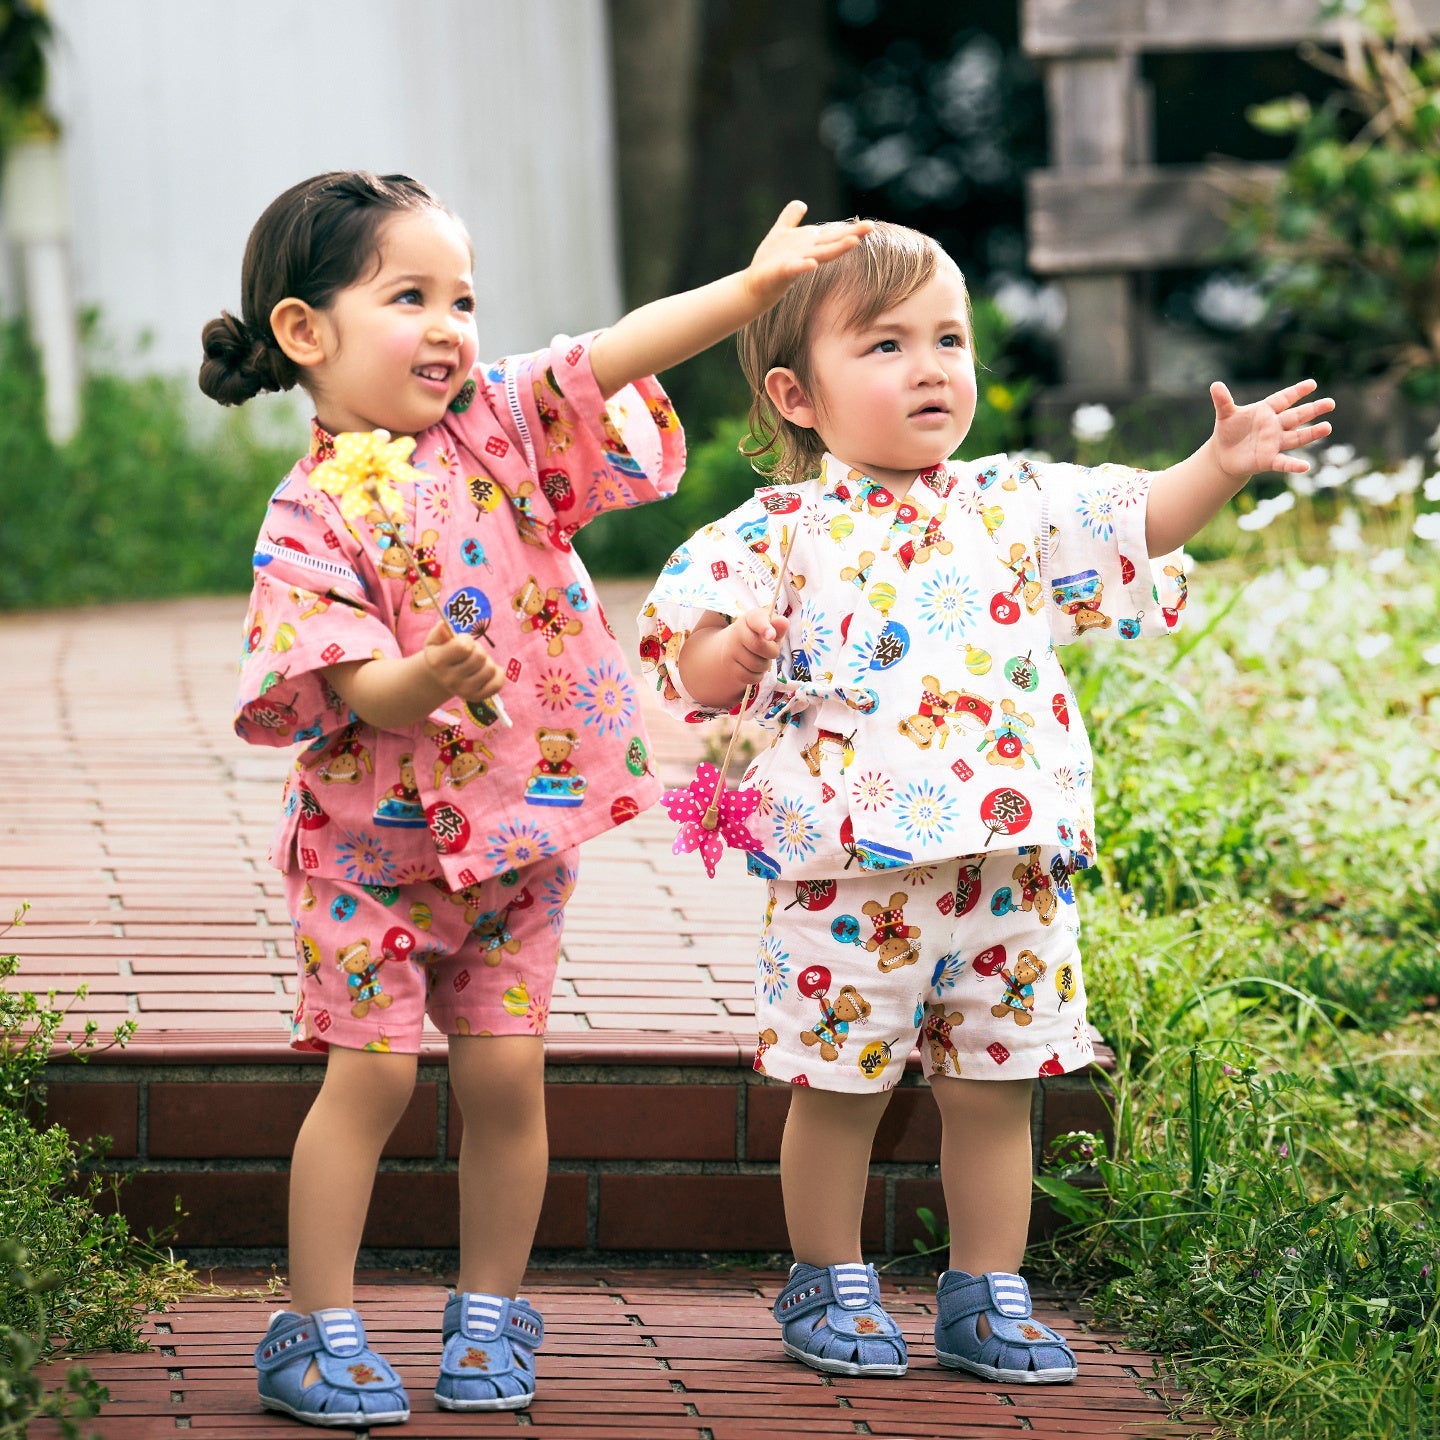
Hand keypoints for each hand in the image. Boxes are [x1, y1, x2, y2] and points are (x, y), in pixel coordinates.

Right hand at [423, 621, 502, 702]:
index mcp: (437, 662)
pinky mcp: (476, 697)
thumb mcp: (435, 640)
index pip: (463, 647)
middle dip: (478, 649)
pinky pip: (497, 684)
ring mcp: (463, 691)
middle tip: (471, 652)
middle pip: (479, 657)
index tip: (463, 642)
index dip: (467, 640)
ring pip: (490, 669)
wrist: (440, 677)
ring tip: (477, 662)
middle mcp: (449, 679)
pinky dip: (498, 674)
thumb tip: (444, 626)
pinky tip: (489, 671)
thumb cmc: (442, 652)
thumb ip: (439, 631)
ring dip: (487, 661)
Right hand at [722, 607, 789, 690]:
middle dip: (771, 652)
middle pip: (758, 645)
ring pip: (755, 664)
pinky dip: (757, 676)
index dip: (764, 627)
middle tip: (771, 651)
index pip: (756, 619)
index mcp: (751, 618)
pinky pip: (749, 676)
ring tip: (761, 659)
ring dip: (764, 665)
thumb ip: (779, 627)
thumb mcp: (771, 630)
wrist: (733, 647)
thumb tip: (783, 622)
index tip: (771, 635)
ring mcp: (730, 649)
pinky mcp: (728, 666)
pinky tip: (754, 669)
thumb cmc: (759, 637)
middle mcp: (737, 631)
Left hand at [743, 202, 873, 311]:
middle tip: (870, 228)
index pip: (833, 233)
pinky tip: (811, 263)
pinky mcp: (783, 272)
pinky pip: (795, 268)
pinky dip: (803, 265)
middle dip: (851, 235)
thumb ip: (791, 218)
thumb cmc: (771, 261)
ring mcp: (797, 262)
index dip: (850, 229)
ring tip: (853, 242)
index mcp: (809, 242)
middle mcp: (808, 252)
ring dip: (836, 249)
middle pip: (832, 242)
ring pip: (820, 254)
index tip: (870, 225)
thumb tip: (801, 203)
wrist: (755, 283)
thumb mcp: (781, 233)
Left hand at [1208, 379, 1335, 480]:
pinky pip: (1283, 462)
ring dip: (1311, 433)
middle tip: (1330, 403)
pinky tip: (1305, 466)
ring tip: (1328, 428)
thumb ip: (1223, 400)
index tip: (1312, 384)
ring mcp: (1274, 443)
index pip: (1284, 399)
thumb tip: (1215, 385)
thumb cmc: (1229, 430)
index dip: (1296, 392)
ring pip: (1296, 437)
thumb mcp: (1225, 414)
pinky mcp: (1269, 460)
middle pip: (1296, 416)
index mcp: (1266, 411)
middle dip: (1312, 410)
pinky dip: (1293, 465)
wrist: (1223, 454)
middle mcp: (1274, 426)